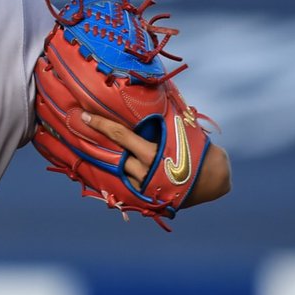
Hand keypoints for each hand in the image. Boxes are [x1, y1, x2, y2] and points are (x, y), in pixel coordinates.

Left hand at [82, 111, 230, 207]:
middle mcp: (146, 171)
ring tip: (91, 144)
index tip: (85, 116)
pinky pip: (123, 183)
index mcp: (155, 153)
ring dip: (106, 157)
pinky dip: (116, 173)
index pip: (121, 136)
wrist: (213, 181)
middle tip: (81, 127)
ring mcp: (143, 186)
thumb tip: (147, 98)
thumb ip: (162, 121)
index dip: (101, 125)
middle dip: (97, 141)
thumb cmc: (198, 150)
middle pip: (114, 154)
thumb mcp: (181, 131)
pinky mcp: (143, 196)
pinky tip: (104, 164)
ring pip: (116, 169)